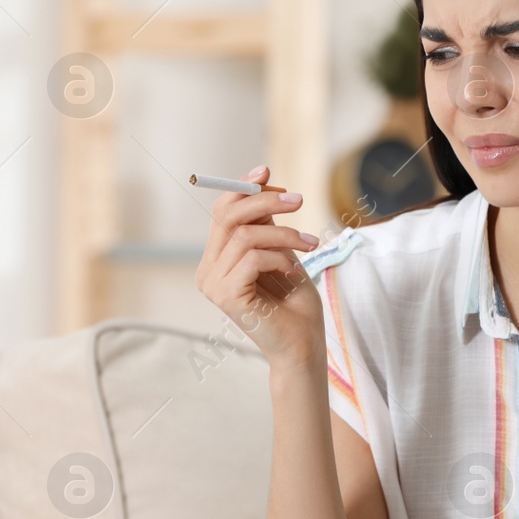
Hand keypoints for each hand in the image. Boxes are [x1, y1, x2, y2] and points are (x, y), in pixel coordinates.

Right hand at [195, 165, 323, 366]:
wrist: (303, 347)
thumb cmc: (295, 304)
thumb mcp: (281, 252)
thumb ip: (265, 225)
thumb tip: (262, 181)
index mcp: (217, 260)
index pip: (221, 212)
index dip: (242, 187)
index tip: (267, 171)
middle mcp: (208, 271)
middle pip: (227, 216)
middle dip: (264, 200)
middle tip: (299, 200)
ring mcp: (213, 285)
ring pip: (246, 236)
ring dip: (285, 234)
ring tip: (310, 245)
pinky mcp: (227, 296)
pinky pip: (253, 258)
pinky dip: (280, 258)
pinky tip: (294, 271)